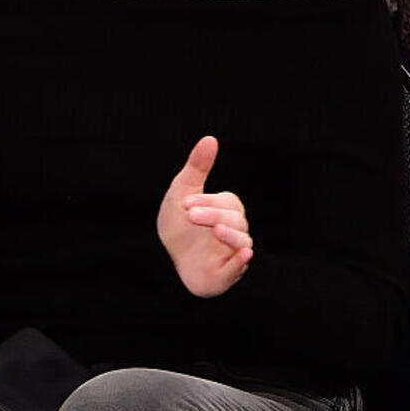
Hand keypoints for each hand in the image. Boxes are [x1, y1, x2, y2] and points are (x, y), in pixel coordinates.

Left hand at [157, 136, 252, 297]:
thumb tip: (210, 138)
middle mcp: (235, 229)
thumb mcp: (182, 192)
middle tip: (190, 215)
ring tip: (215, 231)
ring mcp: (233, 252)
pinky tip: (242, 255)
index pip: (227, 202)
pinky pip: (239, 266)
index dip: (207, 201)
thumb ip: (197, 167)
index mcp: (227, 209)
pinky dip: (241, 261)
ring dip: (230, 236)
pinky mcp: (227, 272)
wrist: (167, 259)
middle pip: (235, 220)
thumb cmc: (178, 224)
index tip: (184, 204)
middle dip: (213, 215)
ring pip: (242, 241)